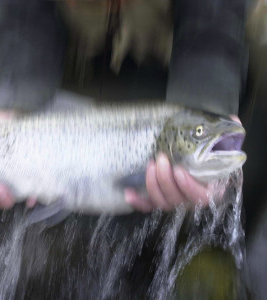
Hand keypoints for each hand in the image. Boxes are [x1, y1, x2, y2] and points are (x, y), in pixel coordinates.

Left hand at [124, 115, 241, 212]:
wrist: (199, 159)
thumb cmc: (210, 153)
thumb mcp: (221, 143)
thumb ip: (226, 133)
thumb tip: (231, 120)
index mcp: (212, 189)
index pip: (201, 197)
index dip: (188, 186)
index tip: (178, 170)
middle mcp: (192, 200)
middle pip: (177, 200)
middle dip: (165, 180)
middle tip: (159, 160)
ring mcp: (176, 201)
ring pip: (162, 203)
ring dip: (153, 185)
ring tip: (150, 165)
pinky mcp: (161, 200)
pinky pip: (148, 207)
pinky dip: (138, 202)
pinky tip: (128, 192)